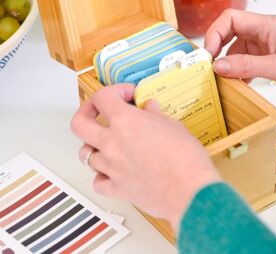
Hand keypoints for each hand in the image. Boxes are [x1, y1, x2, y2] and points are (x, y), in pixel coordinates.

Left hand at [71, 84, 219, 231]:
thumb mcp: (172, 125)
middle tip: (99, 111)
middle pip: (78, 123)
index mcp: (125, 121)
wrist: (190, 190)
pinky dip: (102, 175)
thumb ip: (155, 115)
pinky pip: (98, 181)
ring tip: (110, 143)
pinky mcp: (117, 189)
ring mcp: (111, 167)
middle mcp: (112, 143)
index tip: (128, 95)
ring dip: (96, 146)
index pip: (102, 97)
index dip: (115, 91)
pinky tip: (114, 171)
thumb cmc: (185, 158)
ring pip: (86, 154)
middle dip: (86, 112)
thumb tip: (149, 109)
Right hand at [205, 9, 275, 105]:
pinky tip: (238, 84)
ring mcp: (267, 48)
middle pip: (230, 33)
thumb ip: (248, 66)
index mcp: (268, 26)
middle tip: (209, 66)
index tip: (208, 53)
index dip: (214, 33)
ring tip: (222, 78)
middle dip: (217, 49)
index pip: (231, 19)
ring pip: (237, 50)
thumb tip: (219, 65)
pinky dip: (239, 73)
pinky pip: (246, 63)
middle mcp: (265, 35)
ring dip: (228, 63)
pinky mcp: (271, 62)